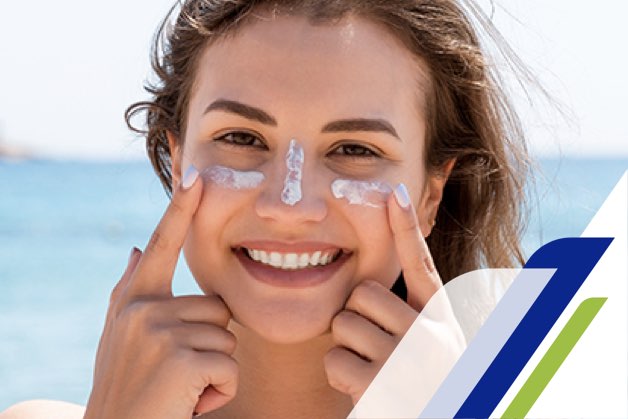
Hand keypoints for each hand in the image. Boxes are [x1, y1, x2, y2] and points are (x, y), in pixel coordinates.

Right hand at [84, 168, 237, 418]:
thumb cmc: (125, 386)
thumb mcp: (121, 336)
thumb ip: (130, 289)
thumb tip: (138, 247)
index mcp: (136, 300)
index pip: (163, 245)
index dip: (180, 210)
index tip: (195, 175)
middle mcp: (144, 308)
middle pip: (217, 308)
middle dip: (209, 344)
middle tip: (178, 373)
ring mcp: (160, 332)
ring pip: (227, 338)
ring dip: (215, 371)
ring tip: (181, 388)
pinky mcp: (181, 359)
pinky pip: (229, 366)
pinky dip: (219, 391)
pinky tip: (188, 403)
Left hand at [324, 183, 463, 404]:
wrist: (439, 416)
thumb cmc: (423, 382)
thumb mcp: (432, 343)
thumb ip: (412, 311)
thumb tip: (378, 282)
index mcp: (441, 317)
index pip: (419, 263)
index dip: (405, 227)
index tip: (393, 193)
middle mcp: (431, 332)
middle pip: (363, 294)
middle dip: (357, 319)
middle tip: (377, 349)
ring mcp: (408, 358)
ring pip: (344, 325)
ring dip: (348, 349)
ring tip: (374, 370)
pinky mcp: (382, 385)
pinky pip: (334, 359)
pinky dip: (340, 375)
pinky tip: (364, 390)